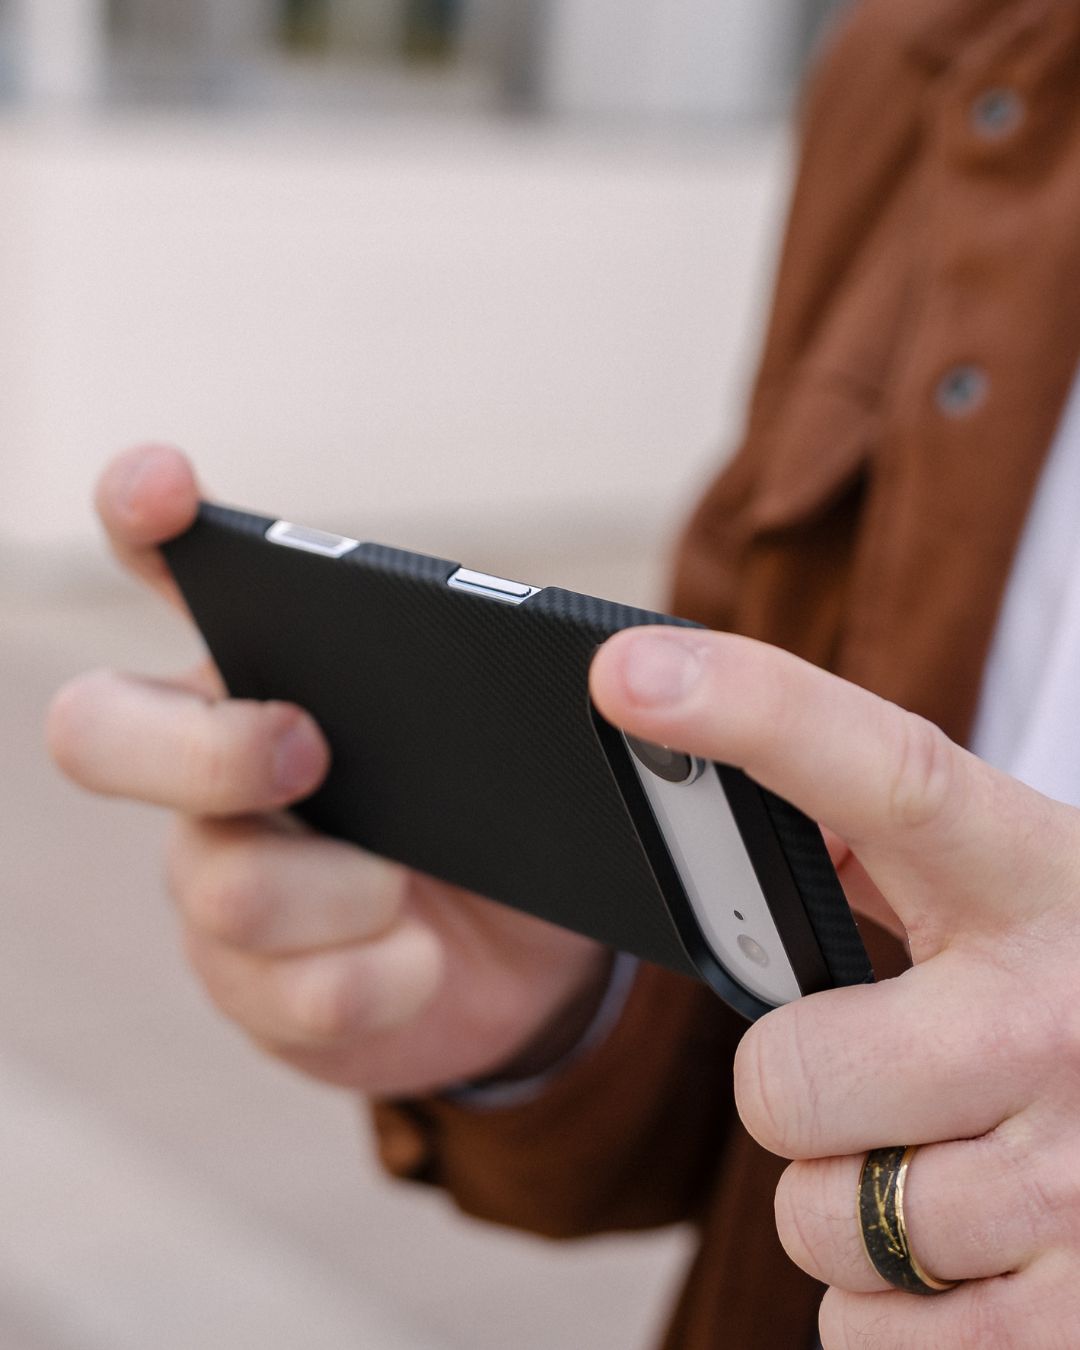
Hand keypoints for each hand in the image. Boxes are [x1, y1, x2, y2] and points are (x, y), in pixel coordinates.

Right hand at [47, 446, 608, 1096]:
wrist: (526, 958)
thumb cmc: (505, 811)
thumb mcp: (520, 729)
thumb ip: (531, 681)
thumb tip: (603, 667)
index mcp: (273, 667)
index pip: (170, 567)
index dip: (141, 517)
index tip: (166, 487)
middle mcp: (211, 763)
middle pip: (98, 732)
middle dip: (206, 749)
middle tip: (312, 751)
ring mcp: (217, 877)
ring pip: (220, 882)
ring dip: (349, 891)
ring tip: (414, 893)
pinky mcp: (249, 987)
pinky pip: (293, 992)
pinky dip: (384, 978)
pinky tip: (423, 963)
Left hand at [591, 627, 1079, 1347]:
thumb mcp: (1014, 894)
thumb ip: (885, 839)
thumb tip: (721, 766)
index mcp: (1039, 880)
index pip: (884, 773)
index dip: (751, 711)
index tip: (626, 669)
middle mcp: (1066, 1016)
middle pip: (782, 1082)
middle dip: (801, 1091)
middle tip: (887, 1073)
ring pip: (821, 1222)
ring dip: (856, 1205)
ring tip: (959, 1160)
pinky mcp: (1076, 1322)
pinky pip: (864, 1338)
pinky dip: (892, 1311)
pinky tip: (981, 1255)